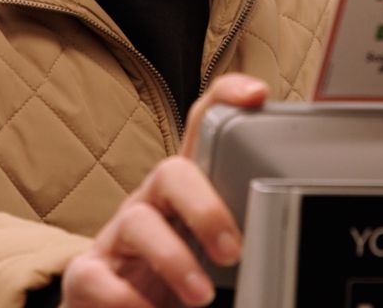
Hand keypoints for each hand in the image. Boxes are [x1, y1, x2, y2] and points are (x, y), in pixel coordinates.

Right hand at [59, 74, 267, 306]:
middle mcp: (150, 202)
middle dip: (205, 209)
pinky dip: (125, 298)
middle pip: (171, 172)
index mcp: (186, 191)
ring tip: (201, 295)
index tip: (257, 96)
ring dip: (173, 259)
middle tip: (233, 251)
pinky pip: (97, 275)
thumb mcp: (214, 253)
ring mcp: (116, 236)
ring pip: (138, 222)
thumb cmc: (177, 282)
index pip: (201, 127)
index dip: (226, 99)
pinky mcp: (88, 274)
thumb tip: (295, 249)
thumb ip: (245, 240)